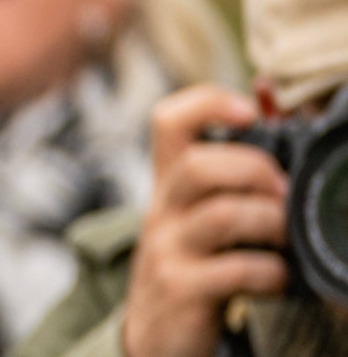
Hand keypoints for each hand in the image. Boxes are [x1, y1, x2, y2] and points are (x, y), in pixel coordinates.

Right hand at [124, 85, 284, 356]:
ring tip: (284, 238)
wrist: (153, 335)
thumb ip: (232, 182)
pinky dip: (270, 273)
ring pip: (222, 215)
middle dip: (256, 171)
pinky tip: (276, 279)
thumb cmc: (192, 268)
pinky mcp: (180, 288)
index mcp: (170, 186)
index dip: (207, 103)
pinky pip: (235, 269)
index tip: (248, 111)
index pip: (168, 123)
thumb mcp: (200, 220)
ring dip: (270, 222)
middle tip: (283, 195)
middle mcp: (162, 211)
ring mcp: (167, 250)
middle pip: (198, 165)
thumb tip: (283, 127)